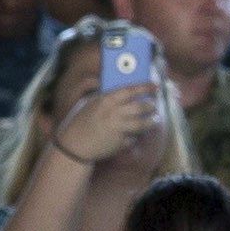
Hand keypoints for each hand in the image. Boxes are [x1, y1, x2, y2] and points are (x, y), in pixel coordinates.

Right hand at [48, 82, 164, 165]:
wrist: (74, 145)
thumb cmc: (80, 122)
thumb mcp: (88, 103)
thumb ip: (103, 94)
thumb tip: (114, 84)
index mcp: (106, 101)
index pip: (130, 90)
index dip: (145, 87)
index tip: (155, 85)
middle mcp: (114, 113)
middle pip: (141, 107)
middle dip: (151, 105)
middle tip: (154, 105)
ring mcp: (118, 129)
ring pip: (144, 123)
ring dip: (152, 121)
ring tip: (155, 119)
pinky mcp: (120, 143)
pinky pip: (135, 138)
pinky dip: (137, 136)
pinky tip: (136, 134)